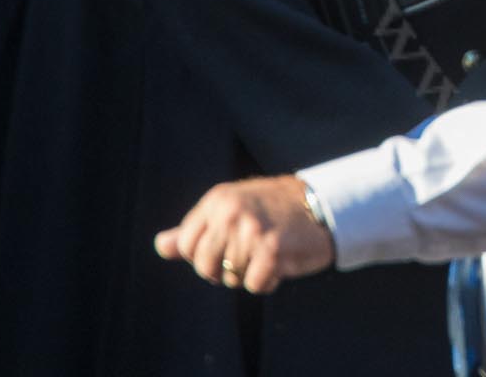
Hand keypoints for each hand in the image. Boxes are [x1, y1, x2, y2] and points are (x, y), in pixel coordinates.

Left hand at [155, 175, 334, 293]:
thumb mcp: (232, 210)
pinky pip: (254, 285)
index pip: (187, 246)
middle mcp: (231, 212)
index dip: (205, 255)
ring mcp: (252, 230)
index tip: (229, 246)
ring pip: (229, 278)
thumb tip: (161, 245)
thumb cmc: (274, 210)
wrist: (324, 205)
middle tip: (250, 254)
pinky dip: (267, 281)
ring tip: (268, 255)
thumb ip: (195, 230)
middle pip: (204, 266)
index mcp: (218, 200)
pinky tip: (280, 264)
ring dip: (249, 275)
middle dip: (224, 269)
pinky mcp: (272, 249)